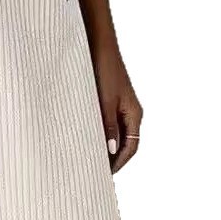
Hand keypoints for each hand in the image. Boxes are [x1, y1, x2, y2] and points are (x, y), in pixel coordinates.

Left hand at [92, 47, 142, 172]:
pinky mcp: (110, 98)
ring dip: (105, 144)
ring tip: (89, 156)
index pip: (131, 147)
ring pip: (115, 131)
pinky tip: (86, 134)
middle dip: (112, 157)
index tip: (106, 175)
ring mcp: (121, 104)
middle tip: (95, 169)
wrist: (99, 45)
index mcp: (135, 114)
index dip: (119, 162)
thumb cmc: (105, 70)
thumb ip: (108, 125)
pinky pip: (108, 121)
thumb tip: (111, 149)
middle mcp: (130, 111)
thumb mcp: (105, 100)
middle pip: (125, 142)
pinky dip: (100, 130)